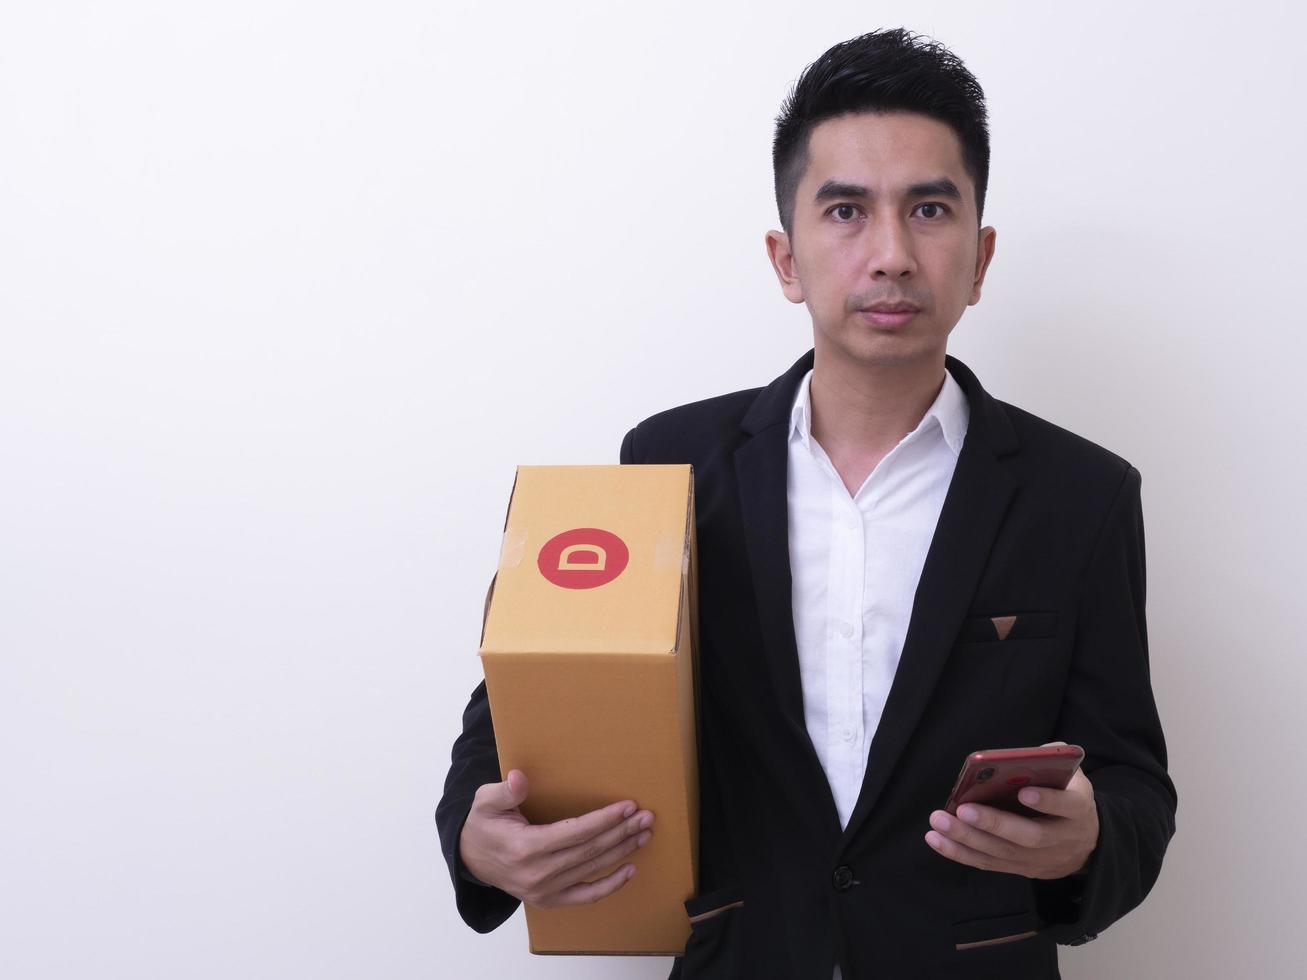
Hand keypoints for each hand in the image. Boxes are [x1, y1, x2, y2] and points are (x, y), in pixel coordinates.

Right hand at [458, 769, 654, 907]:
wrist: (470, 859)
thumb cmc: (483, 825)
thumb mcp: (485, 802)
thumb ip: (505, 791)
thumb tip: (521, 778)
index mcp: (526, 848)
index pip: (576, 832)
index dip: (604, 820)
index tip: (627, 806)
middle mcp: (538, 873)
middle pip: (590, 850)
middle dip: (622, 832)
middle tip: (646, 816)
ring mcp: (545, 890)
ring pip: (593, 869)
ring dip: (622, 851)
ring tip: (644, 834)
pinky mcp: (550, 900)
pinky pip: (586, 895)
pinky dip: (610, 886)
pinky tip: (629, 869)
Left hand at [924, 758, 1098, 879]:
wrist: (1086, 845)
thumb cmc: (1068, 798)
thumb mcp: (1072, 778)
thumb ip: (1054, 761)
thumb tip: (1027, 753)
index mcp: (1078, 811)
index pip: (1067, 806)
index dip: (1048, 801)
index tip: (1024, 792)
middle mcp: (1062, 839)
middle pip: (1029, 836)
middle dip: (994, 823)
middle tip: (963, 808)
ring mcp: (1041, 859)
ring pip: (1003, 853)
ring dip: (968, 838)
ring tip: (939, 821)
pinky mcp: (1021, 869)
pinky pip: (988, 864)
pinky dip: (960, 853)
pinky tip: (936, 838)